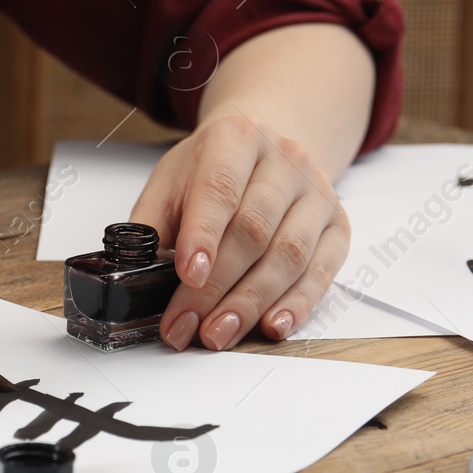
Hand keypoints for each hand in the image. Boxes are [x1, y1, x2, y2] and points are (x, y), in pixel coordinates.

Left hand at [131, 114, 348, 349]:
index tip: (187, 273)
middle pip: (253, 231)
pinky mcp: (337, 226)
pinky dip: (297, 305)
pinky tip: (271, 326)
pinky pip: (322, 272)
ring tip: (218, 334)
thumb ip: (152, 224)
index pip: (220, 188)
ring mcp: (317, 193)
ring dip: (251, 303)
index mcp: (236, 138)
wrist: (265, 150)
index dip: (203, 235)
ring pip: (289, 255)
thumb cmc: (211, 171)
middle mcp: (284, 160)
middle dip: (217, 286)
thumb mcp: (171, 182)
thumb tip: (135, 276)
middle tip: (188, 324)